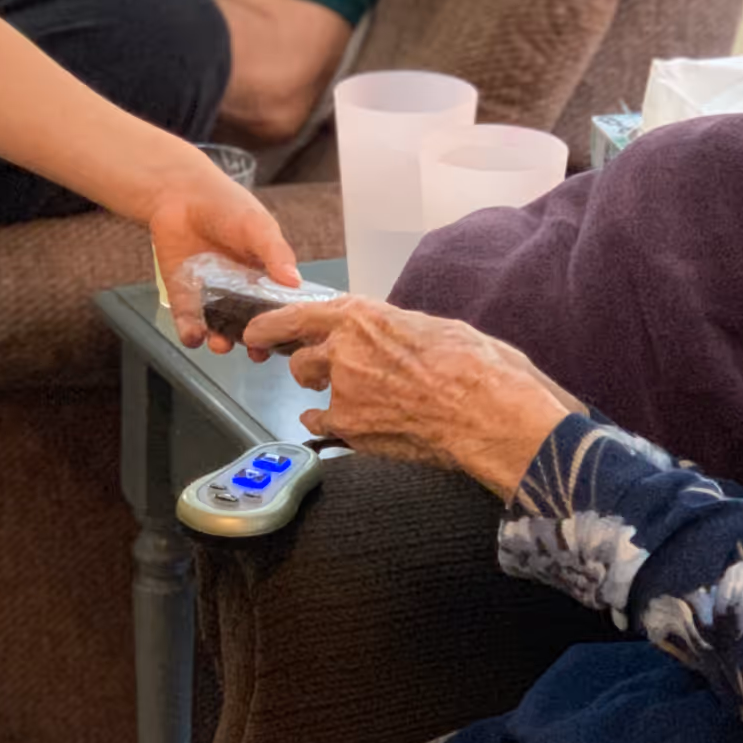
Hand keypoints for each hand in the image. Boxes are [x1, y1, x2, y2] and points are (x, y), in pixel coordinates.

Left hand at [152, 161, 299, 348]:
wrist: (180, 194)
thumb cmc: (227, 207)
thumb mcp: (258, 227)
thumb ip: (275, 253)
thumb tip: (295, 281)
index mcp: (265, 277)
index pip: (279, 308)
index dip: (284, 325)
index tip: (288, 340)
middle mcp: (241, 293)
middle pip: (252, 326)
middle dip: (255, 343)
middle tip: (257, 352)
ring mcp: (213, 298)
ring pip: (221, 330)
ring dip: (222, 342)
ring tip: (222, 345)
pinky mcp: (185, 298)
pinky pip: (189, 322)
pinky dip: (191, 333)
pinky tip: (194, 336)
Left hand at [240, 296, 575, 495]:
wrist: (485, 411)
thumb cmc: (474, 364)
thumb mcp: (434, 327)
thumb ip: (397, 329)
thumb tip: (394, 336)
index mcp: (364, 316)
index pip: (299, 314)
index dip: (273, 322)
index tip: (257, 328)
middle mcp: (344, 349)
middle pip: (300, 356)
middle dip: (305, 363)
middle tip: (316, 370)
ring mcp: (343, 391)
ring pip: (310, 390)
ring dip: (321, 391)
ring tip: (348, 397)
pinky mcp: (351, 427)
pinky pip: (323, 423)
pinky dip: (329, 422)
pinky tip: (348, 424)